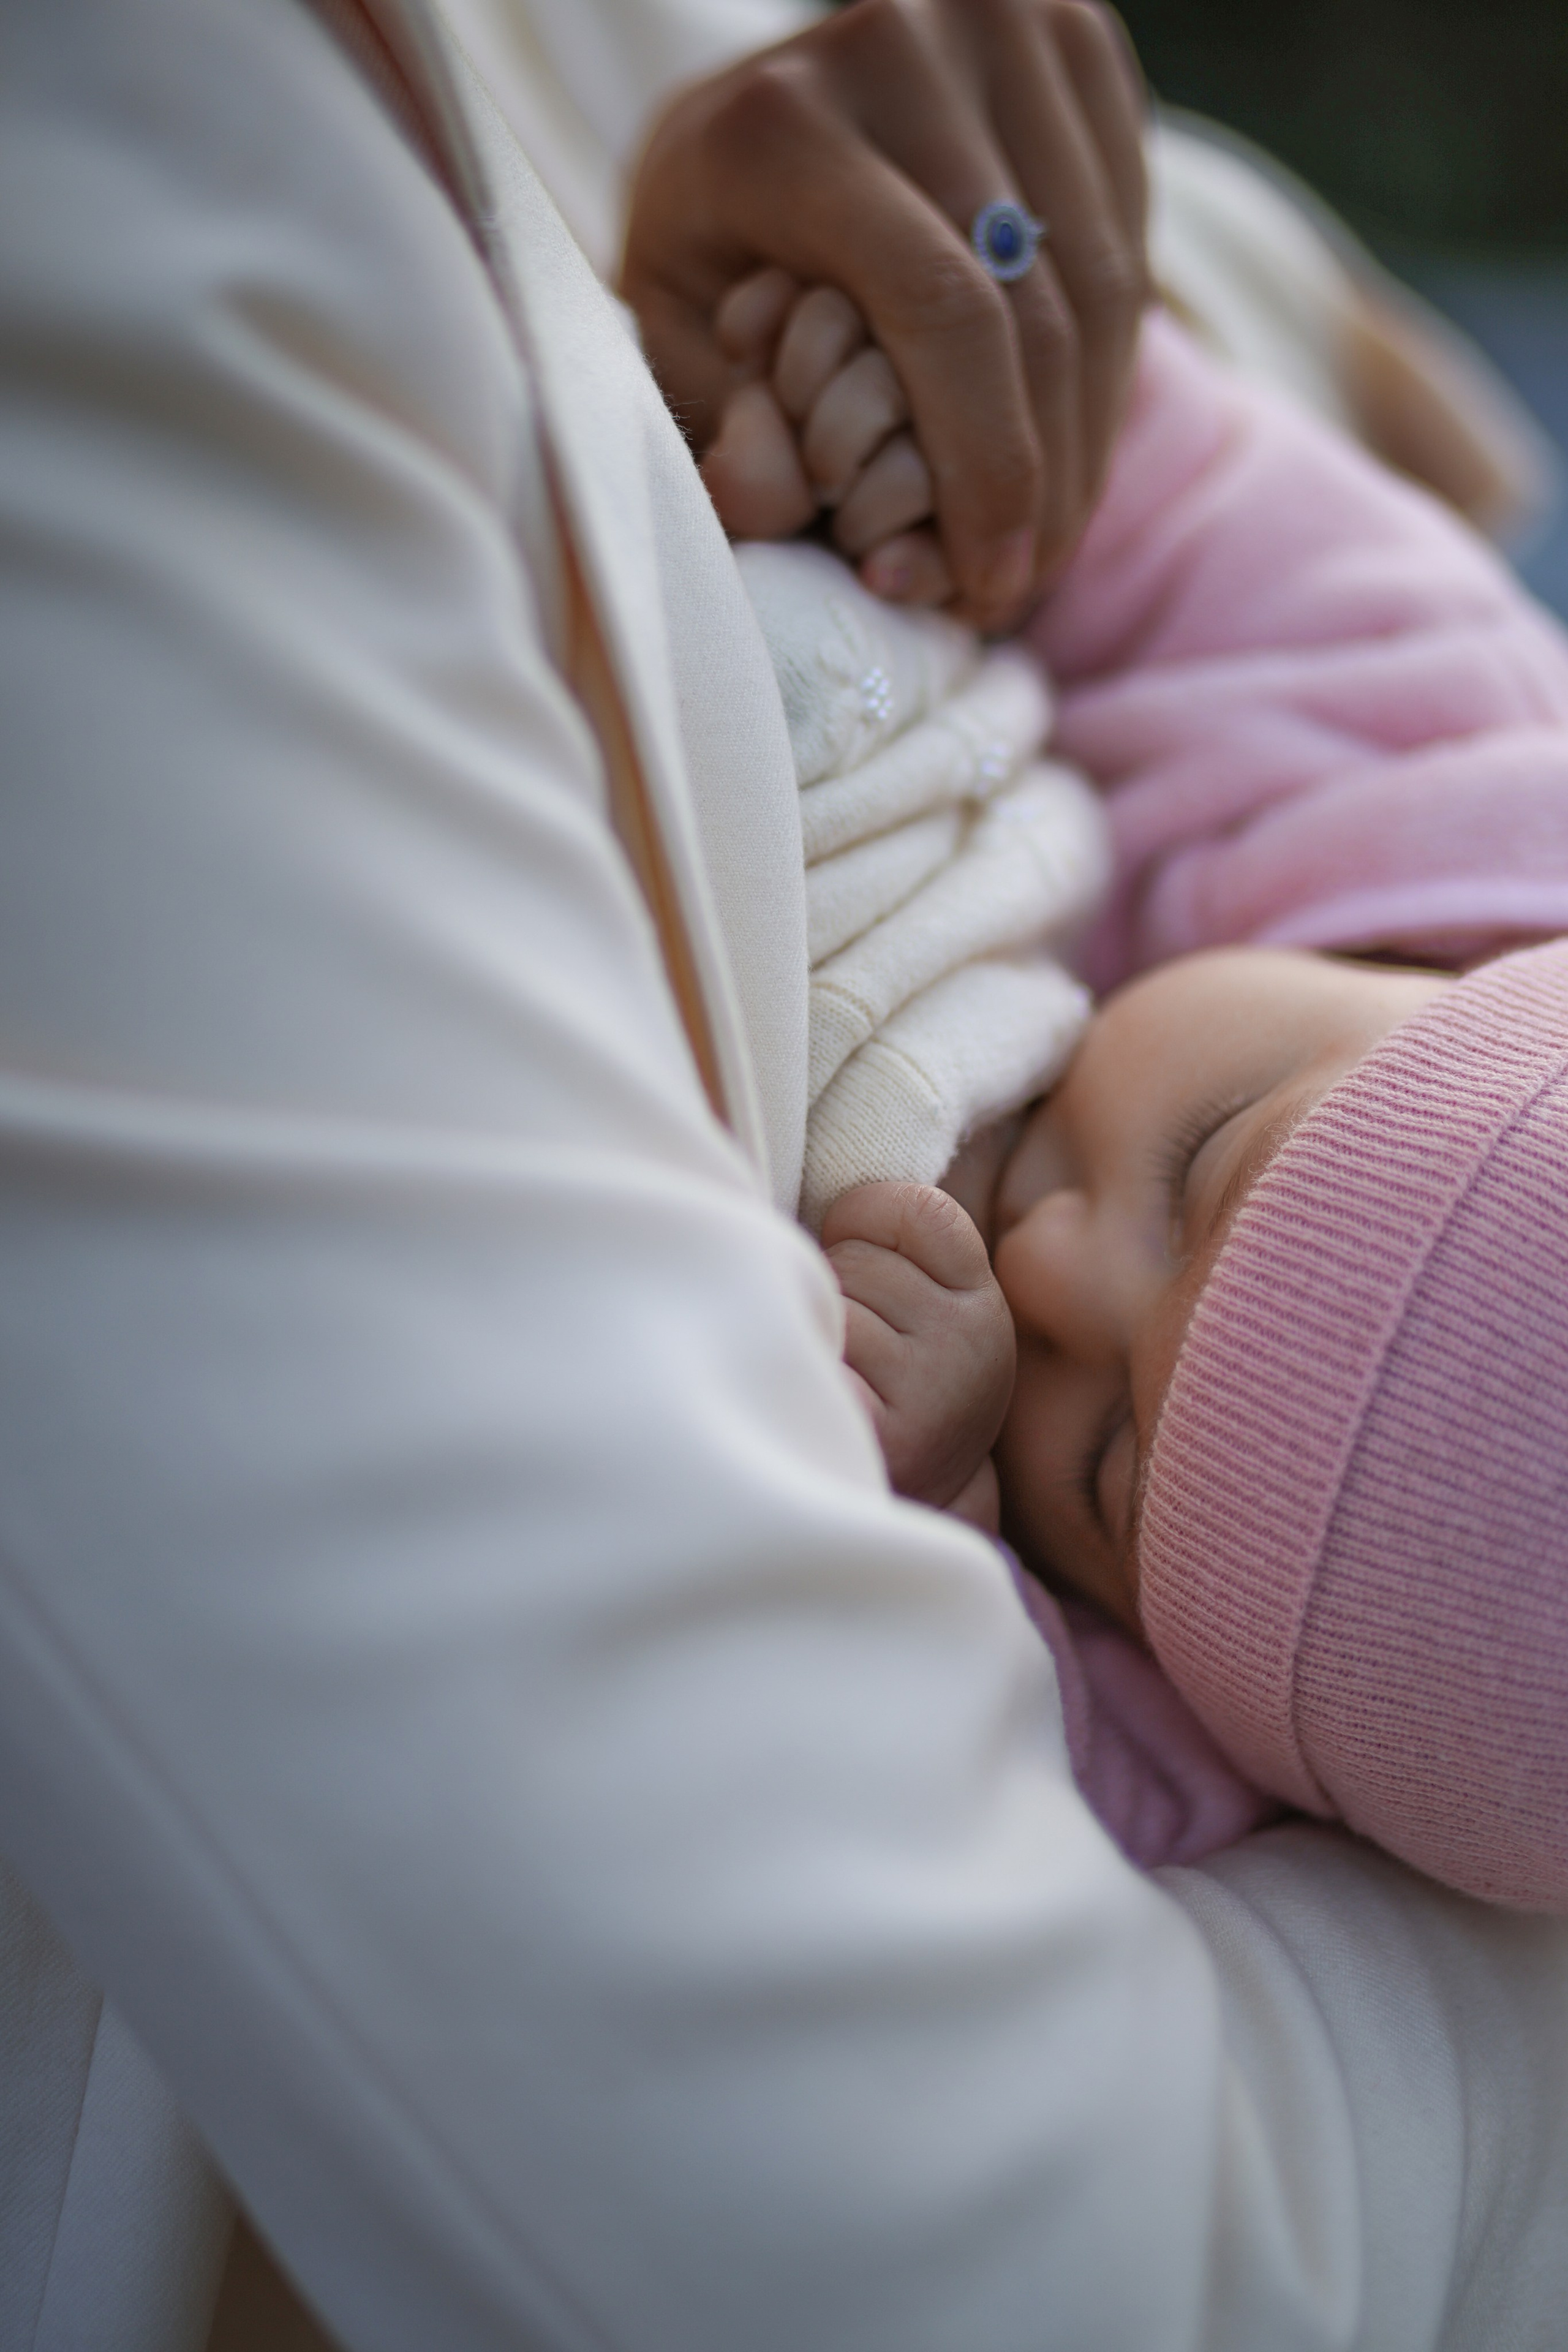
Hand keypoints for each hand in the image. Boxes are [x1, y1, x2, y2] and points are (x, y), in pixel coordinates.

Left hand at [621, 0, 1149, 630]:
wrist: (759, 95)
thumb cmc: (710, 237)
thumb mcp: (673, 335)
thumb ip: (722, 428)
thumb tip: (775, 509)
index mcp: (790, 119)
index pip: (941, 311)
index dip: (982, 469)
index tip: (986, 582)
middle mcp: (908, 39)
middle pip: (1035, 304)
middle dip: (1040, 479)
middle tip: (1018, 587)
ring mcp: (1010, 21)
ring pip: (1103, 279)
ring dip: (1087, 438)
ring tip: (1049, 540)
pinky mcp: (1077, 37)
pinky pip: (1128, 234)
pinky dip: (1106, 365)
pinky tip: (1068, 448)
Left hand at [821, 1181, 1014, 1525]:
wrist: (895, 1516)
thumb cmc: (880, 1392)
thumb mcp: (911, 1309)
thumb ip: (889, 1247)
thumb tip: (778, 1152)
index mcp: (984, 1308)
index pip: (916, 1210)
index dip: (865, 1226)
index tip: (864, 1271)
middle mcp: (974, 1349)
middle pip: (857, 1258)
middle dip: (833, 1291)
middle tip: (852, 1358)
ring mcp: (935, 1393)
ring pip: (832, 1302)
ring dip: (814, 1332)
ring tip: (839, 1386)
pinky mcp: (890, 1435)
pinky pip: (816, 1351)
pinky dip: (800, 1370)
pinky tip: (825, 1409)